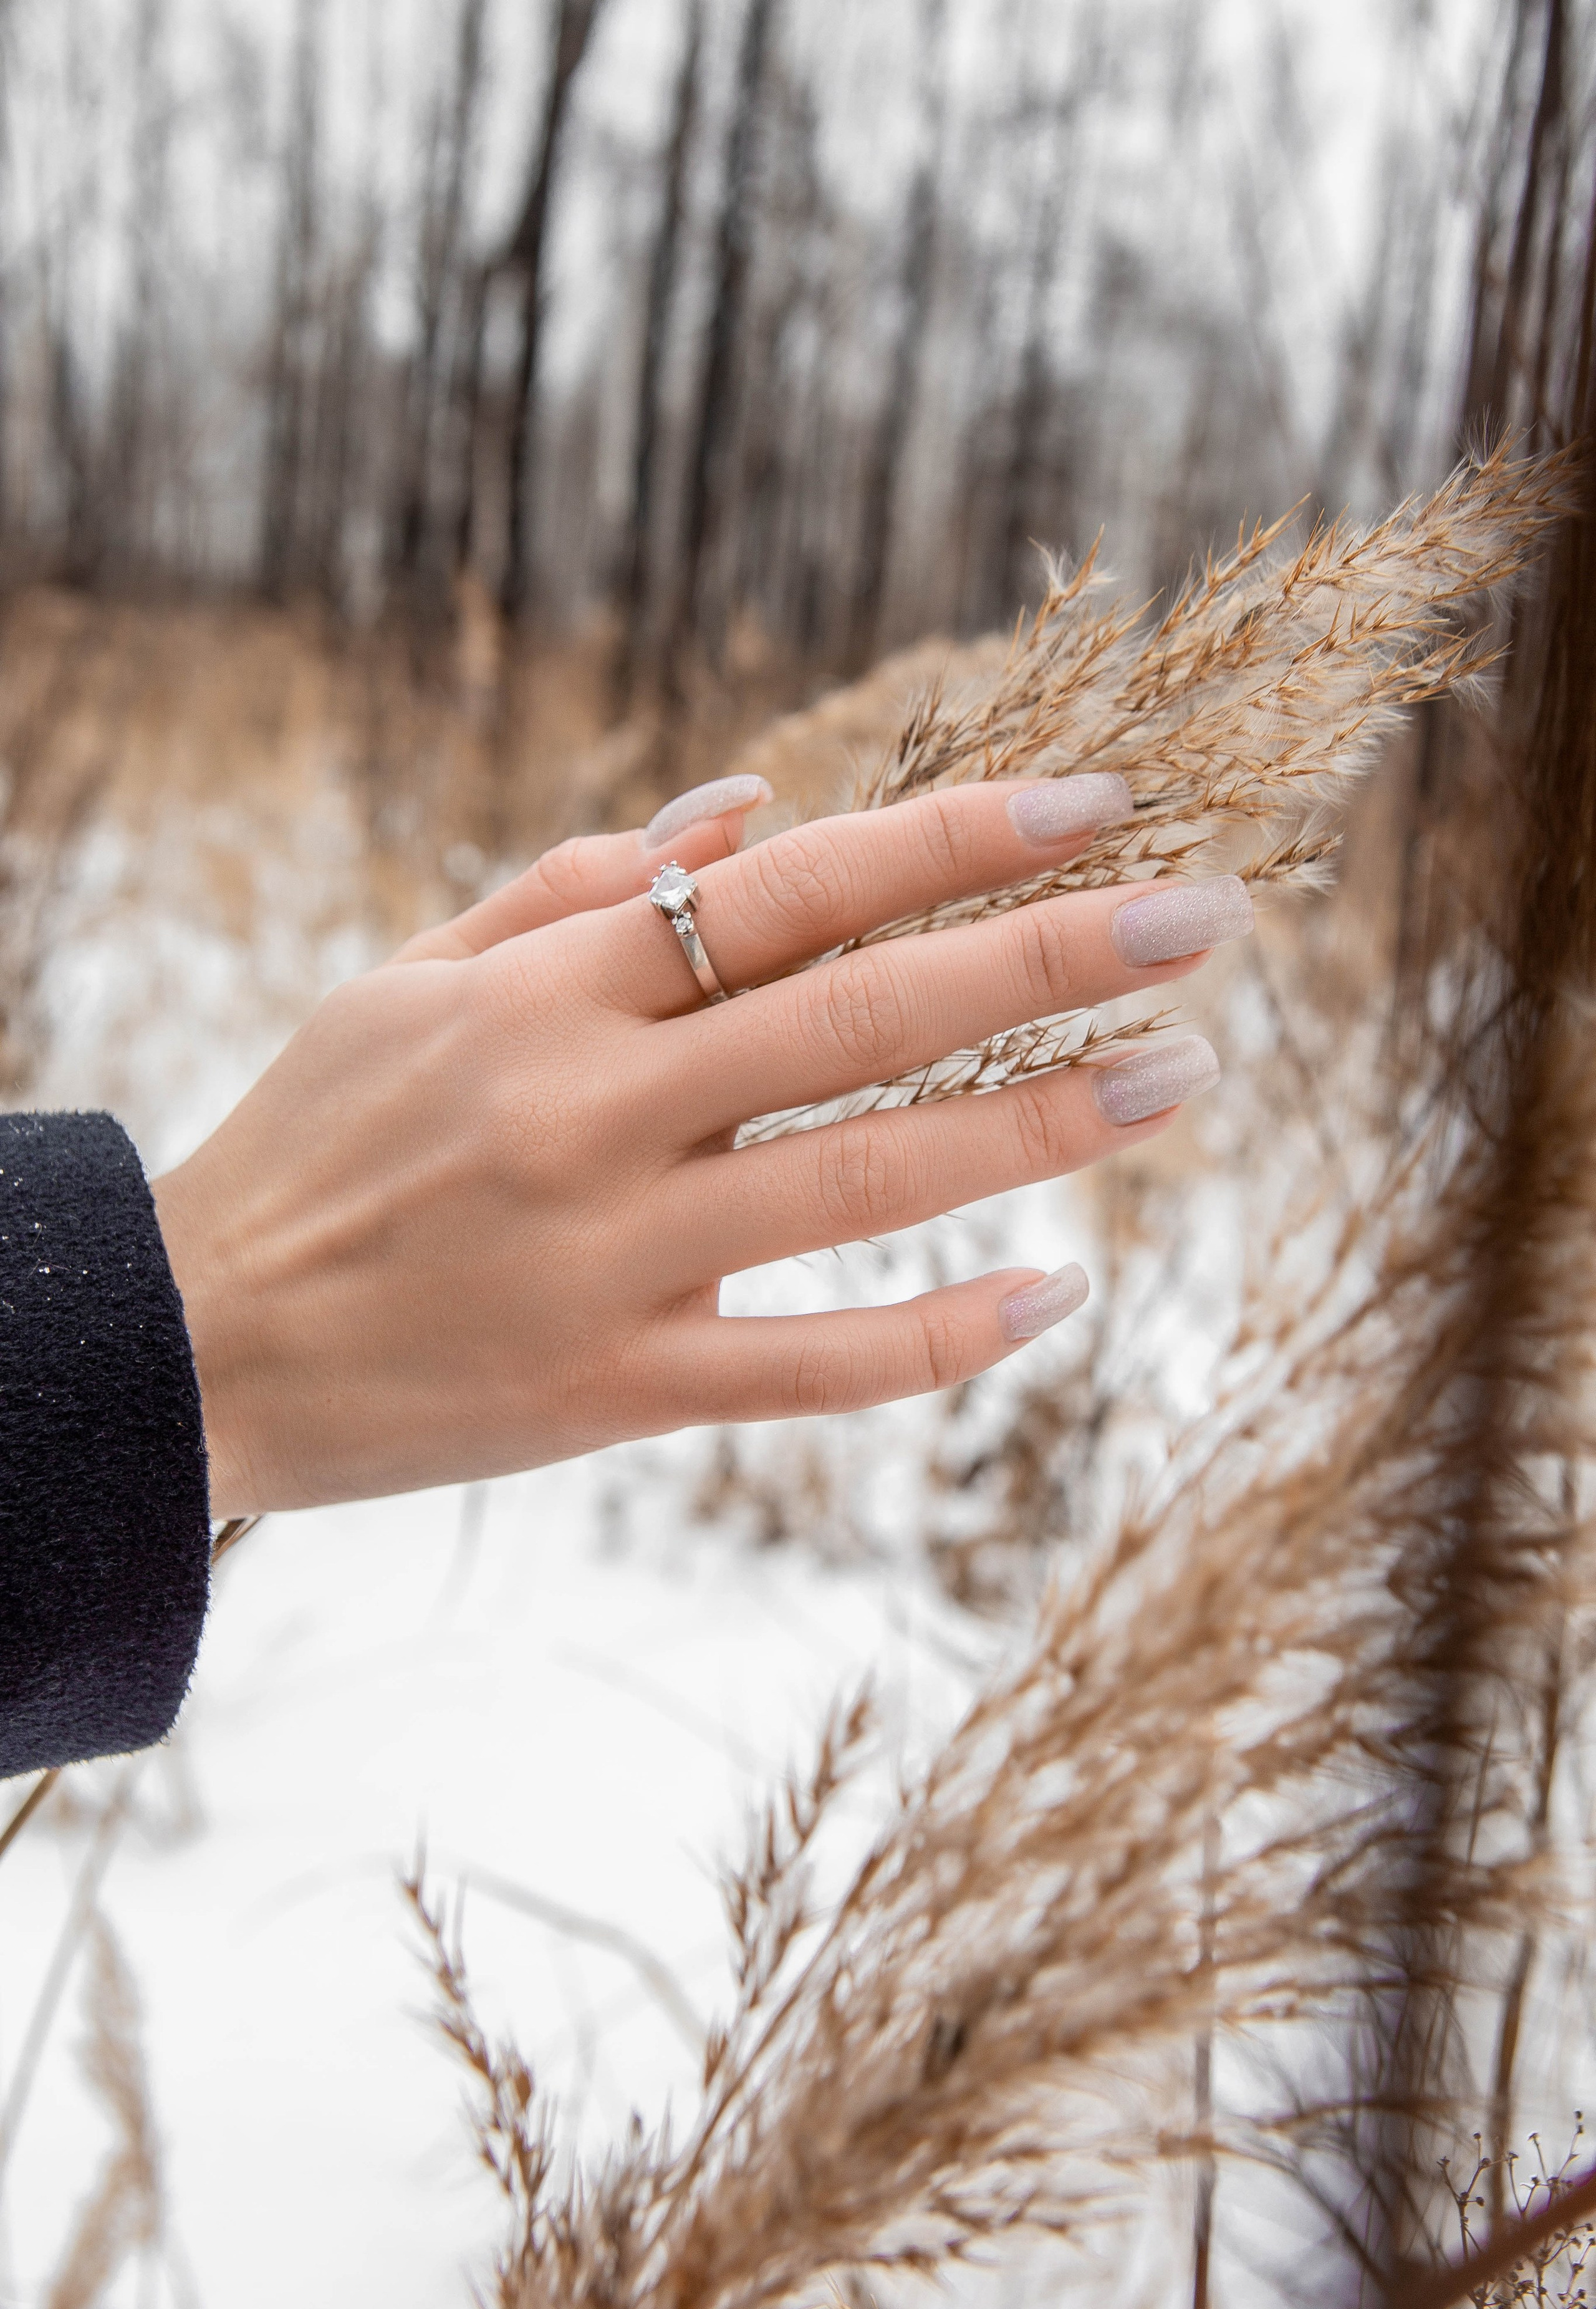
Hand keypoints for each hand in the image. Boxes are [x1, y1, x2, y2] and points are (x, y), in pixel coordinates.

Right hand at [151, 773, 1251, 1515]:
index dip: (954, 839)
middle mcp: (592, 1112)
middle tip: (1205, 923)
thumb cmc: (315, 1140)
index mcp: (545, 992)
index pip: (790, 888)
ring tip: (1177, 1077)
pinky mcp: (617, 1390)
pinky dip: (940, 1336)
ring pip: (864, 1181)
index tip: (1096, 805)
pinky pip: (812, 1367)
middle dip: (1046, 958)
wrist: (190, 1343)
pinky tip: (1055, 1294)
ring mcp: (613, 1260)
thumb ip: (576, 884)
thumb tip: (752, 806)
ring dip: (1040, 1125)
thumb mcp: (412, 978)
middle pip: (859, 1015)